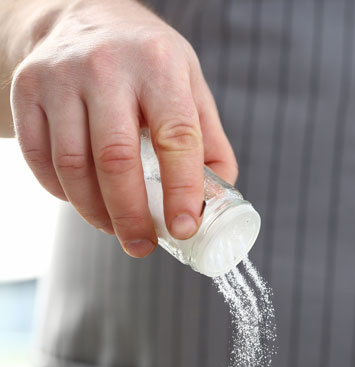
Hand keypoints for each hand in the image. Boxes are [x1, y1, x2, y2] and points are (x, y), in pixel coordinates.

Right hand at [10, 0, 235, 256]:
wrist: (83, 16)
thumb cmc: (147, 61)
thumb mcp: (190, 84)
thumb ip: (208, 140)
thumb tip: (218, 200)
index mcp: (159, 65)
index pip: (176, 137)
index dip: (182, 189)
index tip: (185, 227)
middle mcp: (106, 66)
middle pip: (116, 159)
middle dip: (130, 214)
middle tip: (143, 246)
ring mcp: (60, 77)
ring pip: (73, 165)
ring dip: (95, 211)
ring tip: (116, 229)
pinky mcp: (26, 90)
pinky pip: (40, 158)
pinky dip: (61, 192)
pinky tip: (84, 202)